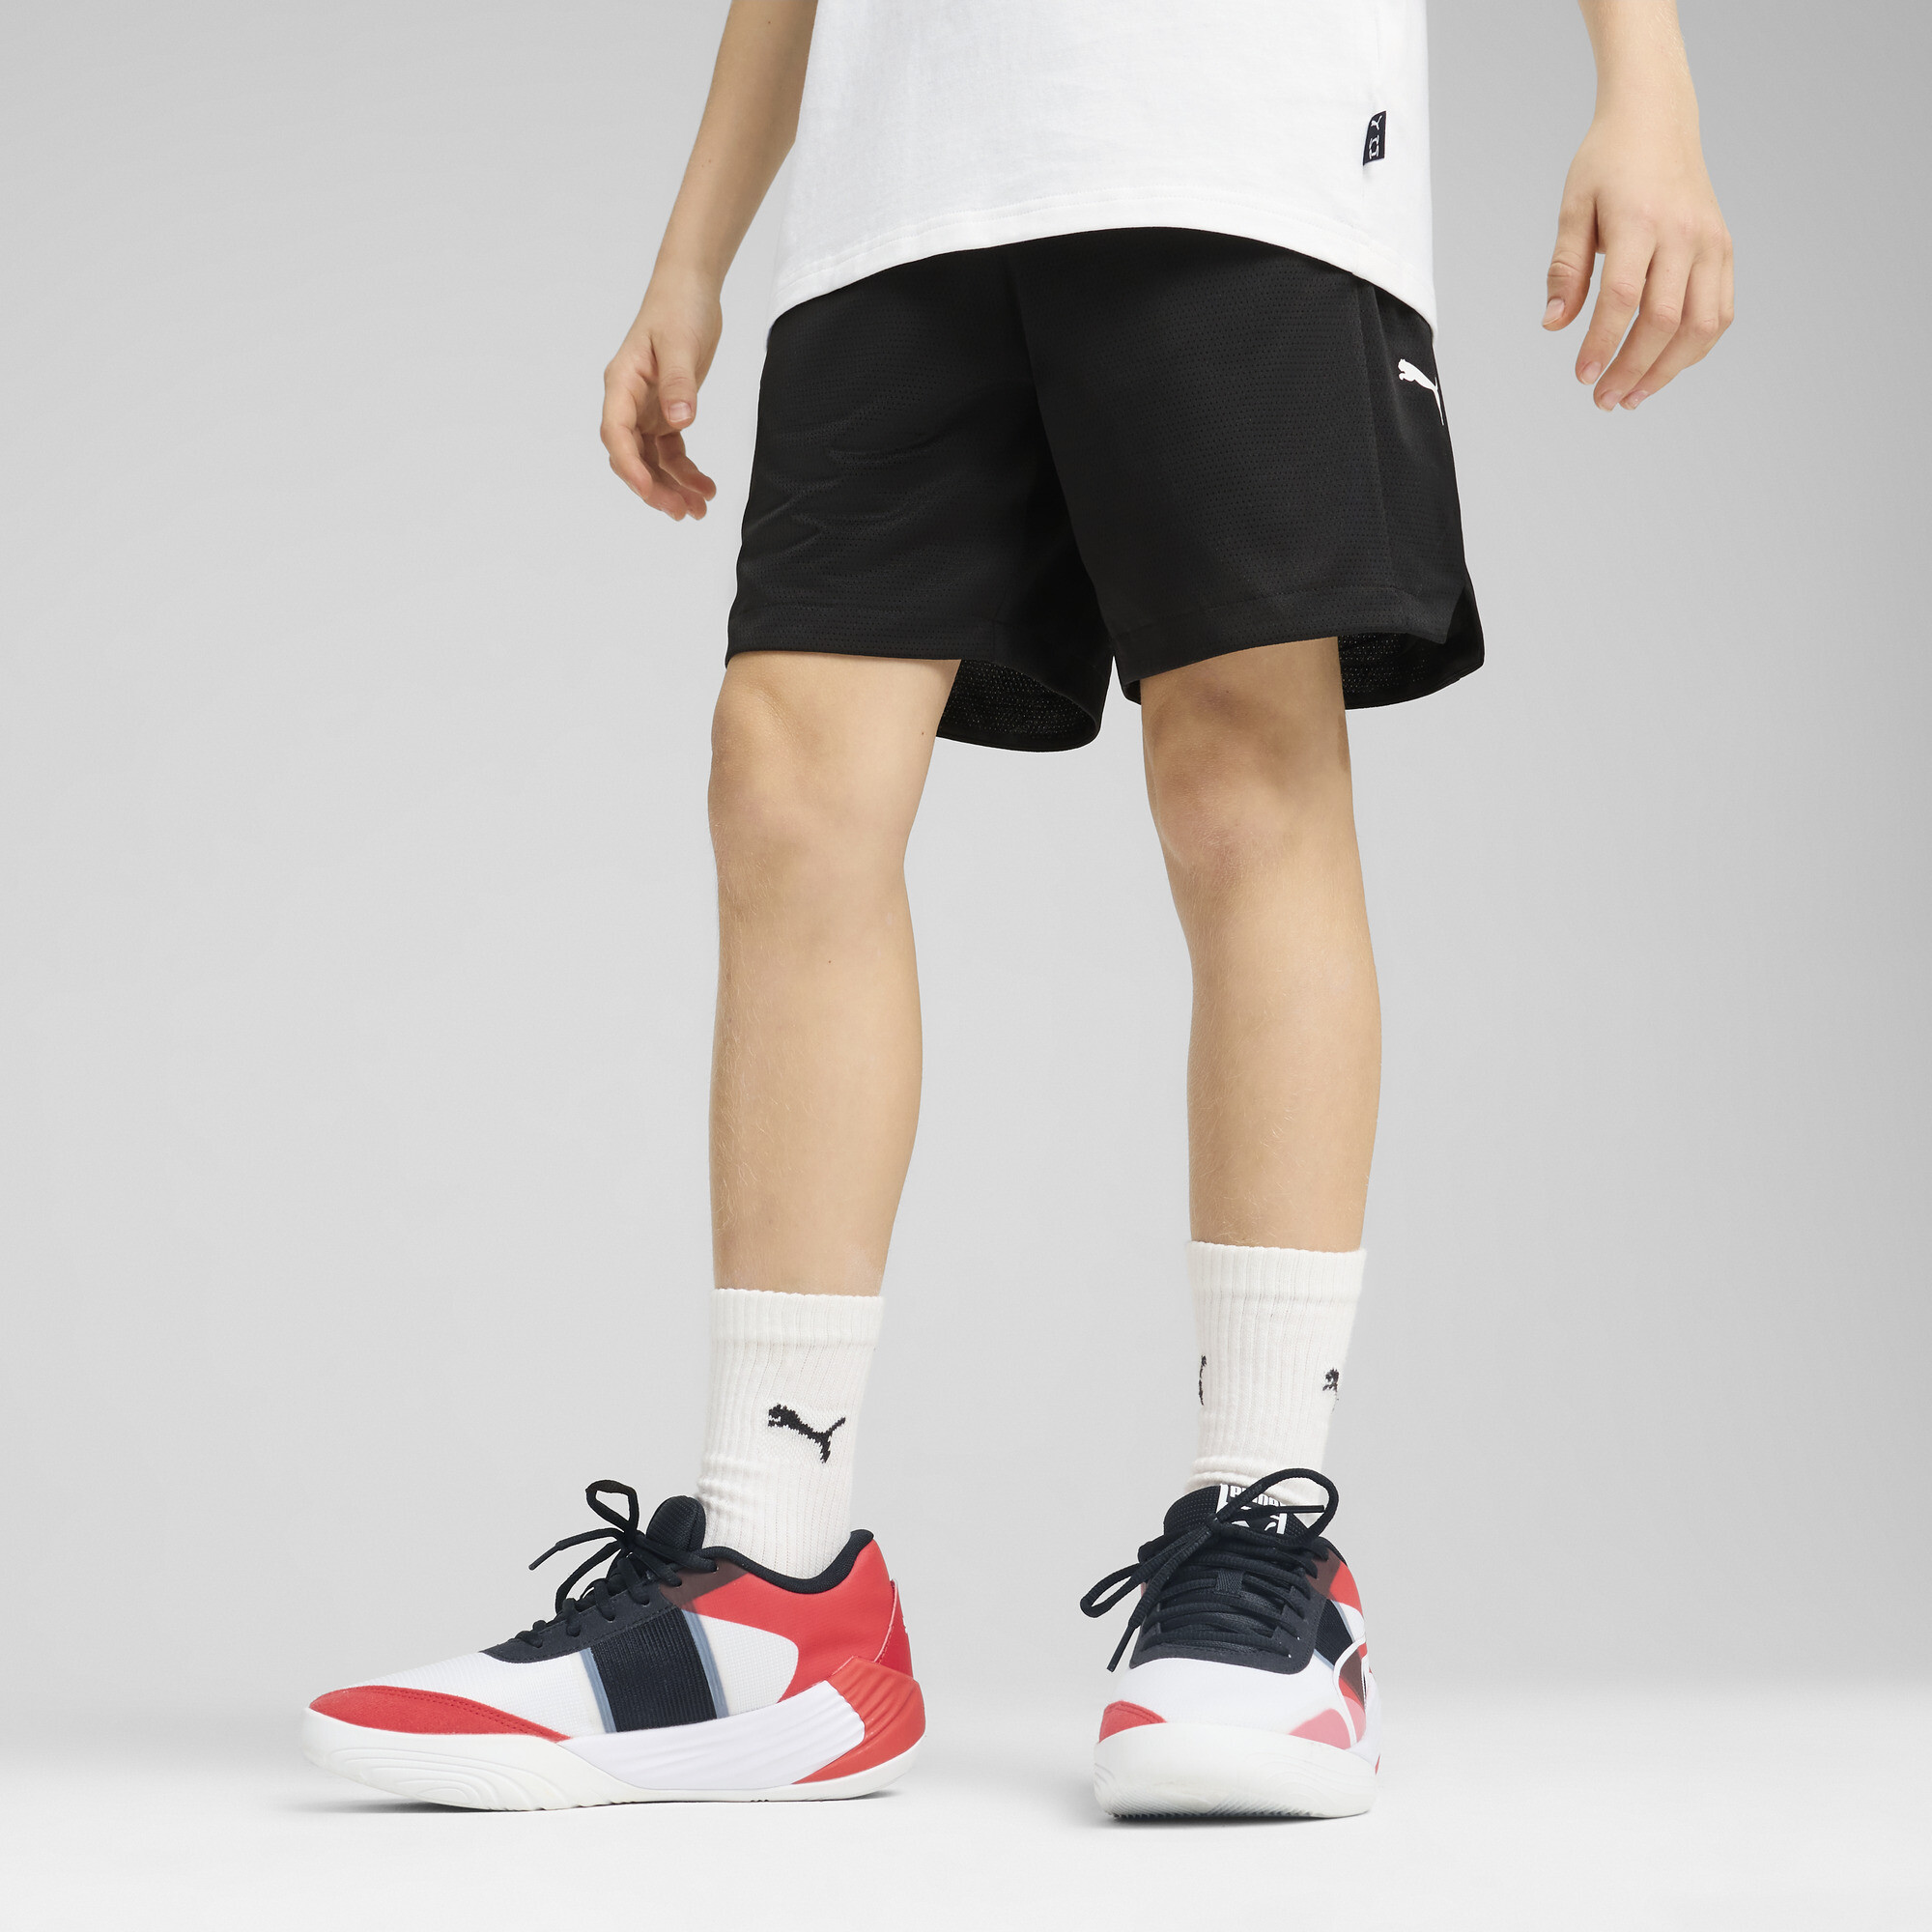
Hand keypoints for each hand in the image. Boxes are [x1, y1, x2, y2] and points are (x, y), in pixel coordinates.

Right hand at [601, 271, 722, 518]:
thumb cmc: (679, 309)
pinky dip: (686, 472)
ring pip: (652, 461)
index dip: (630, 466)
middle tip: (682, 512)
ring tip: (699, 511)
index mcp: (622, 384)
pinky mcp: (665, 412)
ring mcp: (646, 410)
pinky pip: (671, 451)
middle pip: (632, 456)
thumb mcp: (680, 345)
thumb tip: (680, 420)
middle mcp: (628, 402)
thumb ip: (679, 384)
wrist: (690, 290)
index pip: (616, 433)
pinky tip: (705, 488)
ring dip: (673, 487)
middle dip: (654, 487)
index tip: (649, 491)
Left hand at [1543, 93, 1732, 410]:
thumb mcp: (1574, 207)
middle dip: (1633, 369)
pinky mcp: (1724, 247)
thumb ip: (1565, 268)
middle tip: (1604, 400)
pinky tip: (1665, 366)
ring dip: (1668, 369)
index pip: (1623, 300)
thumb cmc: (1608, 163)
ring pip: (1701, 324)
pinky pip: (1719, 311)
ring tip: (1634, 395)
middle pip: (1665, 320)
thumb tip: (1554, 325)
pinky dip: (1695, 346)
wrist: (1657, 119)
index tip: (1583, 377)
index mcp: (1640, 221)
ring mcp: (1711, 241)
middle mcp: (1684, 233)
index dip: (1603, 345)